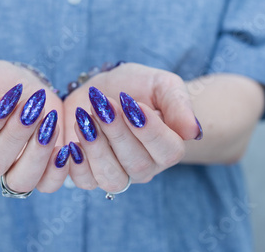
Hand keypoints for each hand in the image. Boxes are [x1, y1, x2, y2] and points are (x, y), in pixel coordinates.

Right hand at [0, 61, 67, 192]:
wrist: (19, 90)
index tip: (8, 96)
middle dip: (17, 133)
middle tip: (32, 105)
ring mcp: (11, 173)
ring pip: (21, 180)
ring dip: (38, 152)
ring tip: (49, 121)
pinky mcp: (40, 173)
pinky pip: (48, 185)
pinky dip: (58, 170)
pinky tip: (64, 146)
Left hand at [63, 63, 200, 192]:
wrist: (102, 91)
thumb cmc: (136, 86)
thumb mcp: (161, 84)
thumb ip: (178, 104)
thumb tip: (193, 132)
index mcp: (168, 147)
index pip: (168, 151)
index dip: (149, 130)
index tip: (130, 103)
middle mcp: (145, 167)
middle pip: (136, 164)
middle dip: (117, 132)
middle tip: (102, 104)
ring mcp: (118, 174)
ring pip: (111, 177)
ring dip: (95, 148)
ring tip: (83, 117)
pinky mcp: (90, 175)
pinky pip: (84, 181)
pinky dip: (76, 164)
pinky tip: (71, 142)